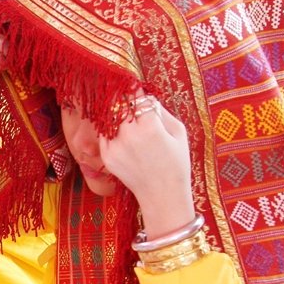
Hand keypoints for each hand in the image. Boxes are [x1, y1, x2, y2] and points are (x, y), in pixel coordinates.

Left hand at [97, 95, 196, 235]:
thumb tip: (146, 97)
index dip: (135, 90)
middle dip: (124, 100)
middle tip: (127, 99)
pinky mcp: (107, 157)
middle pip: (118, 105)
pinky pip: (104, 135)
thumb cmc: (176, 163)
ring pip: (108, 118)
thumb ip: (161, 111)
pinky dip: (111, 130)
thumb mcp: (179, 132)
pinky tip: (122, 134)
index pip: (135, 97)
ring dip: (115, 114)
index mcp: (149, 128)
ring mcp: (115, 147)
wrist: (163, 196)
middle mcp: (128, 136)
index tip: (134, 86)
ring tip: (124, 116)